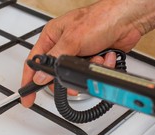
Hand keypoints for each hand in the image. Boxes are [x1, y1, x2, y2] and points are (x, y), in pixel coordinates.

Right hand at [21, 1, 143, 106]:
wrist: (127, 19)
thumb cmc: (100, 18)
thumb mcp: (72, 39)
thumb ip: (54, 60)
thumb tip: (40, 76)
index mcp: (52, 37)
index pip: (34, 62)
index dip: (28, 80)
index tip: (27, 96)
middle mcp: (63, 45)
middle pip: (55, 73)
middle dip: (66, 78)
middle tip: (70, 85)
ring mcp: (78, 52)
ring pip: (74, 74)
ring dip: (87, 69)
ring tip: (94, 59)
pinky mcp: (91, 58)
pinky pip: (89, 71)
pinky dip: (99, 66)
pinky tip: (104, 56)